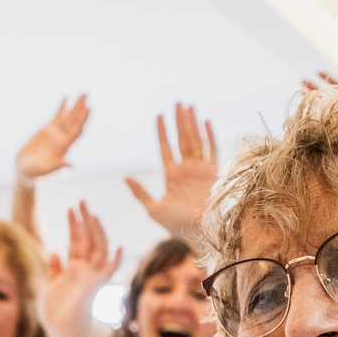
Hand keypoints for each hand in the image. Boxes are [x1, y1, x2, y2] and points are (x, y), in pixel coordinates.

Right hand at [16, 95, 89, 184]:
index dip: (82, 120)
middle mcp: (62, 139)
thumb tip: (70, 165)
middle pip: (74, 121)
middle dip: (81, 108)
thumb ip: (56, 166)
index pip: (76, 131)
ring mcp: (55, 134)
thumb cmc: (34, 172)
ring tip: (82, 94)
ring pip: (67, 117)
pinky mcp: (47, 131)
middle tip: (87, 94)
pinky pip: (56, 117)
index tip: (88, 108)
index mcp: (63, 147)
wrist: (25, 170)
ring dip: (75, 106)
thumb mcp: (44, 170)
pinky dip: (61, 108)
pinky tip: (66, 98)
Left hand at [41, 201, 120, 336]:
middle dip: (85, 221)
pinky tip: (118, 247)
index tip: (71, 208)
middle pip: (88, 240)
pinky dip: (115, 261)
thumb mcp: (49, 287)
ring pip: (98, 249)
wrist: (61, 334)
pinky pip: (109, 272)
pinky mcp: (95, 287)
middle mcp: (85, 271)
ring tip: (90, 213)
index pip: (77, 242)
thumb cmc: (56, 315)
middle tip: (81, 201)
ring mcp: (92, 278)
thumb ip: (54, 269)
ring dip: (95, 231)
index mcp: (74, 270)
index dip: (75, 225)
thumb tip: (54, 251)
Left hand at [125, 104, 217, 242]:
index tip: (159, 116)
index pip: (166, 148)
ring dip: (192, 124)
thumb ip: (140, 192)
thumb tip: (124, 177)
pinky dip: (209, 136)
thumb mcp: (152, 208)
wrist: (197, 233)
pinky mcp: (212, 174)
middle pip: (182, 140)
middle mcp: (186, 170)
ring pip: (195, 141)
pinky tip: (205, 122)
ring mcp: (199, 170)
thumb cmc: (175, 225)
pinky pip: (212, 151)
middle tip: (177, 103)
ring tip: (188, 107)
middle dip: (179, 122)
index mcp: (171, 175)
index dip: (162, 133)